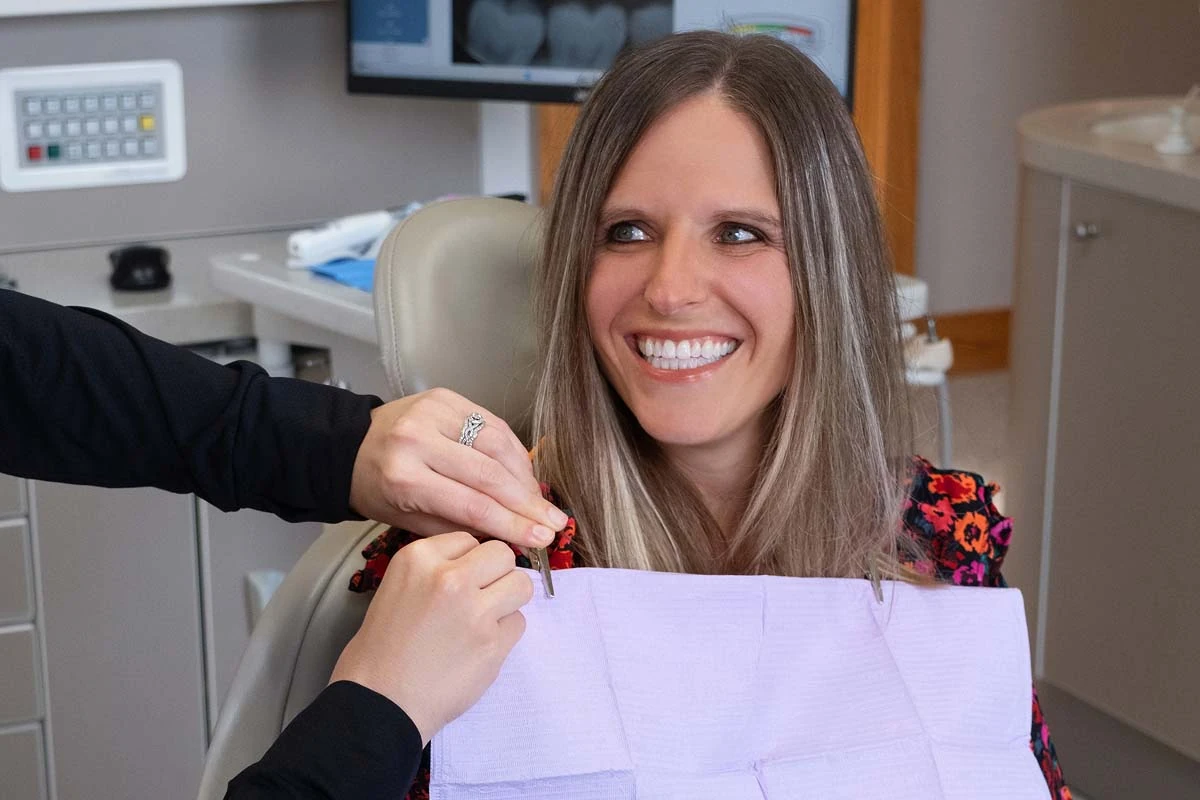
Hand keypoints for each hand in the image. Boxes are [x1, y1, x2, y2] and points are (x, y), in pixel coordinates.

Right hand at [329, 531, 532, 743]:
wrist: (380, 700)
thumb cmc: (384, 647)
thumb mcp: (398, 585)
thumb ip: (437, 568)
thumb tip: (480, 563)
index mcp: (419, 558)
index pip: (469, 540)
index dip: (469, 561)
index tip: (460, 581)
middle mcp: (449, 577)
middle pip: (503, 554)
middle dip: (496, 574)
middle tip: (480, 598)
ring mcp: (474, 610)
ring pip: (521, 584)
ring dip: (508, 601)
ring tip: (484, 620)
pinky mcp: (493, 643)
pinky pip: (519, 623)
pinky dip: (505, 634)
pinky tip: (479, 647)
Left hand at [349, 388, 566, 547]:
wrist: (349, 445)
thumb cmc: (379, 490)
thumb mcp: (410, 520)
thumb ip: (461, 526)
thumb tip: (515, 535)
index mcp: (404, 477)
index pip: (471, 505)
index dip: (512, 524)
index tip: (542, 539)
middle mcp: (419, 439)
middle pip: (489, 474)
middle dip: (527, 503)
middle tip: (553, 523)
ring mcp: (434, 411)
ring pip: (498, 444)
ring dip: (526, 476)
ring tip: (541, 502)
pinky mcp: (446, 396)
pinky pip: (493, 424)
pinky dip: (514, 451)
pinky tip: (525, 473)